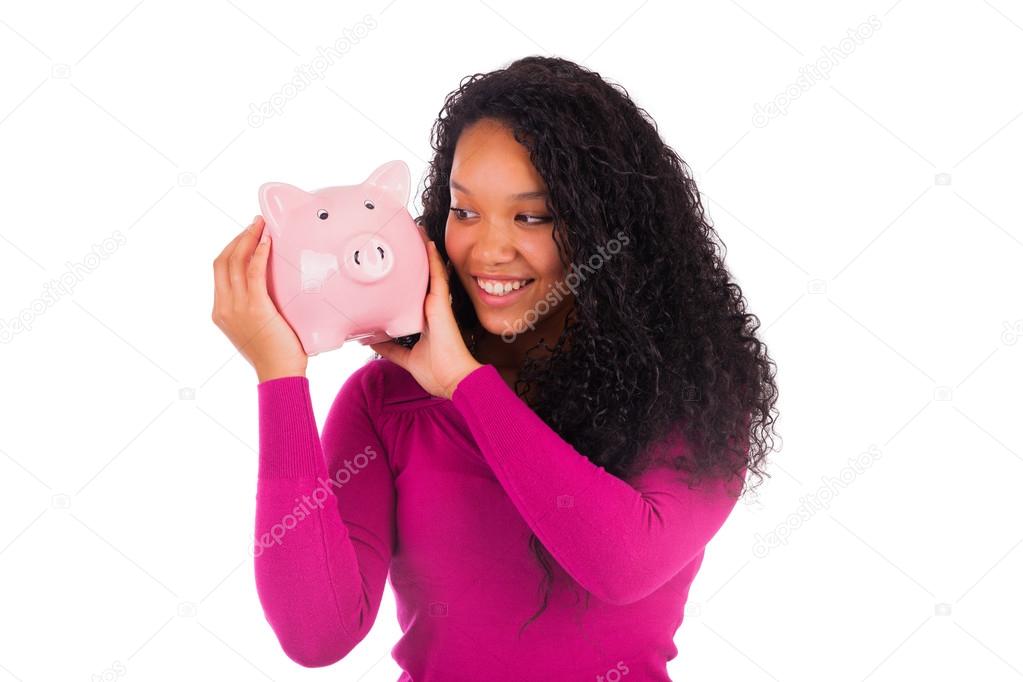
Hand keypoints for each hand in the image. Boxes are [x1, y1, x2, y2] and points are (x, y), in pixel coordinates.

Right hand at [211, 216, 307, 381]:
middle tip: (255, 224)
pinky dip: (260, 253)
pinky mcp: (255, 308)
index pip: (219, 269)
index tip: (247, 234)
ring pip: (235, 262)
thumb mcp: (256, 327)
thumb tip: (270, 287)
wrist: (279, 375)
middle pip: (223, 260)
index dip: (232, 247)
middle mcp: (224, 307)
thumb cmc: (276, 354)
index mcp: (220, 311)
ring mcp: (236, 308)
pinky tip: (268, 242)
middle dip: (239, 237)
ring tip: (262, 225)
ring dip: (249, 239)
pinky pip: (254, 273)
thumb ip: (254, 307)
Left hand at [370, 236, 481, 398]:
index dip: (409, 276)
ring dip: (423, 252)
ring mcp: (438, 305)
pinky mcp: (442, 304)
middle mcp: (432, 309)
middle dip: (415, 258)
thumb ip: (391, 348)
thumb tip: (372, 341)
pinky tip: (427, 243)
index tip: (400, 262)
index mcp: (426, 319)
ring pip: (430, 272)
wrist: (455, 381)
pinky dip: (432, 260)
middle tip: (405, 237)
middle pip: (423, 277)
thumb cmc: (438, 373)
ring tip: (415, 230)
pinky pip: (437, 277)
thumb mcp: (407, 357)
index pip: (416, 292)